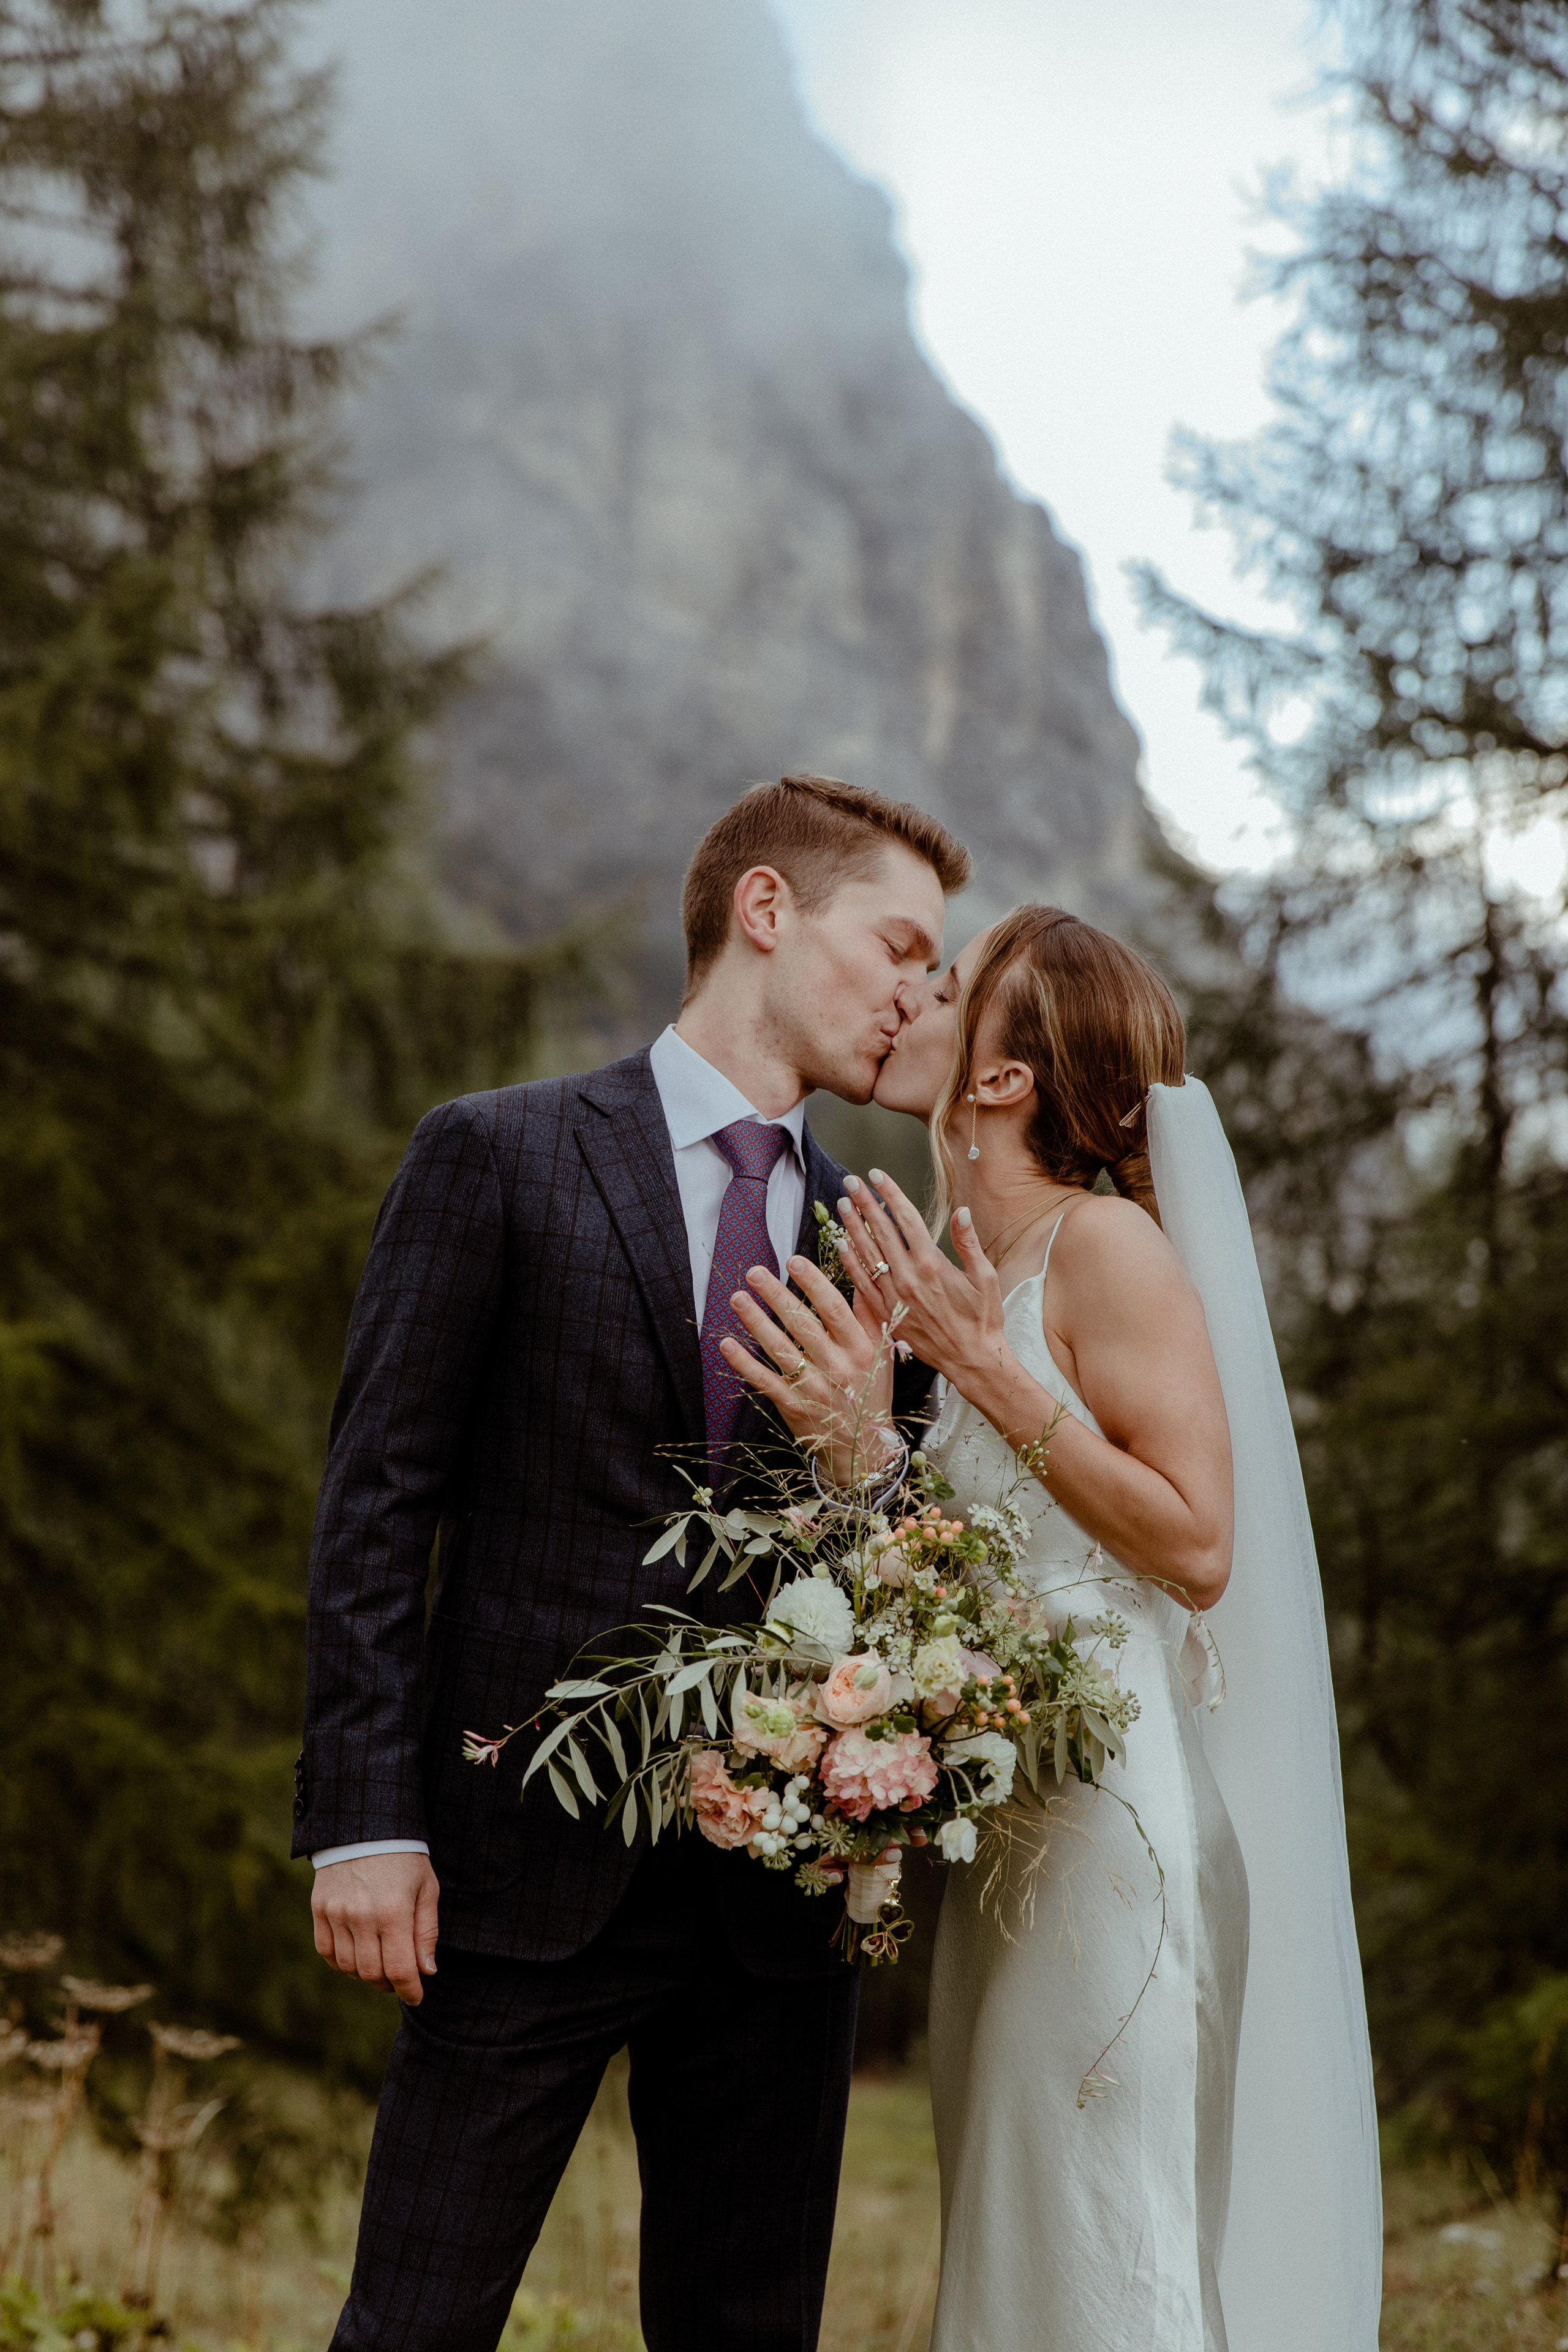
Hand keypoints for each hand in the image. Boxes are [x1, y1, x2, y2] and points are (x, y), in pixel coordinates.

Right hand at [311, 1852, 439, 2004]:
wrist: (366, 1824)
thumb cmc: (405, 1857)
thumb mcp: (427, 1888)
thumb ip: (426, 1931)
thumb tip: (427, 1971)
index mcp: (394, 1911)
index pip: (400, 1969)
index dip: (410, 1990)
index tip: (417, 1995)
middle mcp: (362, 1916)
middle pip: (372, 1973)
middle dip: (389, 1984)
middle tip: (400, 1979)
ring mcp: (336, 1913)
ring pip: (348, 1967)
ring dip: (366, 1974)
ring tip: (380, 1965)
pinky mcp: (319, 1909)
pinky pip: (326, 1951)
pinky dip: (341, 1962)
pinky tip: (357, 1954)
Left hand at [718, 1251, 896, 1486]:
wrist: (864, 1449)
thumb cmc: (871, 1394)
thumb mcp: (882, 1353)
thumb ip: (870, 1315)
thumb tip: (860, 1275)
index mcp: (861, 1349)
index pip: (834, 1308)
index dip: (812, 1283)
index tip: (792, 1260)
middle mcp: (838, 1366)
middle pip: (801, 1323)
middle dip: (776, 1294)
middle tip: (754, 1271)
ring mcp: (814, 1387)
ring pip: (780, 1348)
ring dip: (755, 1321)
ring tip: (737, 1298)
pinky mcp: (793, 1405)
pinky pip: (764, 1379)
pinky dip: (743, 1362)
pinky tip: (725, 1343)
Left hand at [835, 1169, 1007, 1386]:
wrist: (971, 1360)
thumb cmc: (983, 1319)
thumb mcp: (986, 1278)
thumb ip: (969, 1243)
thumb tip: (962, 1211)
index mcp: (933, 1264)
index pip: (906, 1219)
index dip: (890, 1193)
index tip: (876, 1175)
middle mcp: (909, 1278)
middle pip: (881, 1232)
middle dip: (865, 1204)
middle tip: (850, 1182)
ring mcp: (895, 1297)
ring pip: (868, 1255)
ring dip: (853, 1228)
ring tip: (842, 1205)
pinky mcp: (888, 1314)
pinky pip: (863, 1284)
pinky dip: (851, 1263)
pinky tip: (841, 1245)